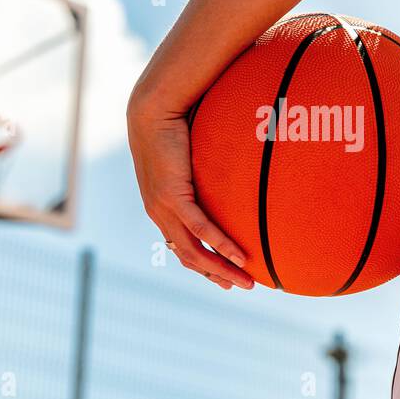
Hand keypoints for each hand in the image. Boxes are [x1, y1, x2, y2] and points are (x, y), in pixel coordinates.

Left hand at [127, 93, 253, 290]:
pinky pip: (200, 228)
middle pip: (190, 258)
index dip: (205, 267)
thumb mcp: (188, 162)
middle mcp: (159, 214)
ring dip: (222, 268)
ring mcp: (163, 208)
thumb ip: (201, 177)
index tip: (227, 278)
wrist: (152, 112)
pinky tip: (239, 256)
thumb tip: (226, 177)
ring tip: (247, 280)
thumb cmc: (173, 131)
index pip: (182, 248)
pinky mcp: (172, 196)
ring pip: (194, 250)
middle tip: (243, 286)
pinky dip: (221, 244)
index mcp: (160, 209)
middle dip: (217, 275)